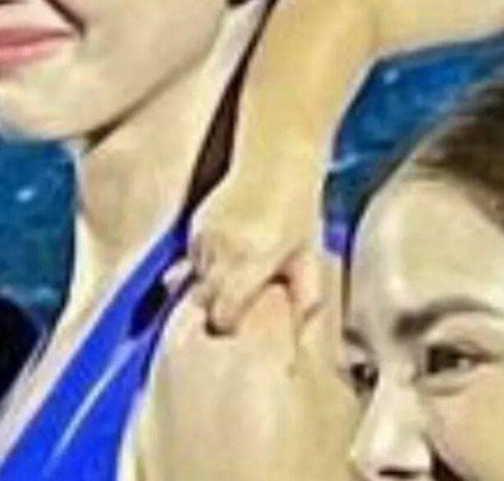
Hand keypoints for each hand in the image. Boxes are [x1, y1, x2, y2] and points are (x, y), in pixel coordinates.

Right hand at [189, 179, 324, 335]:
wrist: (276, 160)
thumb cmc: (299, 212)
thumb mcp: (310, 257)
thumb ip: (304, 301)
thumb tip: (301, 344)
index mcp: (254, 261)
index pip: (221, 316)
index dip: (229, 324)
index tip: (241, 321)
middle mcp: (224, 249)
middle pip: (203, 302)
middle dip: (217, 307)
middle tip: (240, 299)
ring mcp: (205, 235)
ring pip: (195, 280)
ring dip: (212, 283)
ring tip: (239, 268)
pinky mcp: (195, 224)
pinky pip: (193, 258)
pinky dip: (206, 262)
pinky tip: (230, 249)